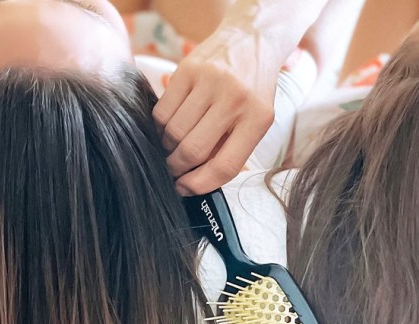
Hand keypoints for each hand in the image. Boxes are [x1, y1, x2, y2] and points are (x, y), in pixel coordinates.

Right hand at [153, 25, 282, 194]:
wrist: (251, 39)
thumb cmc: (253, 89)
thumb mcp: (256, 120)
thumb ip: (233, 148)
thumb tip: (197, 180)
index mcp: (257, 118)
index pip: (225, 165)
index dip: (200, 184)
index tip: (185, 189)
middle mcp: (234, 99)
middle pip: (194, 151)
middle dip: (178, 168)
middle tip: (174, 170)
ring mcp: (209, 82)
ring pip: (174, 132)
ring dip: (168, 147)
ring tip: (173, 146)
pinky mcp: (187, 69)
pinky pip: (162, 111)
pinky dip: (161, 126)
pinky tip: (169, 126)